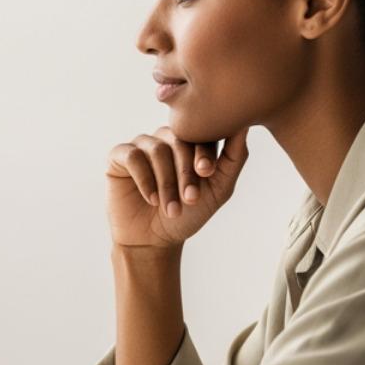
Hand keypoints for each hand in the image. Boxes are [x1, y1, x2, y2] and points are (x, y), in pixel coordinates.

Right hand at [105, 127, 249, 248]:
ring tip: (171, 209)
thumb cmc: (188, 214)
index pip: (201, 133)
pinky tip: (151, 199)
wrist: (154, 240)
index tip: (206, 174)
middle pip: (179, 140)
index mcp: (191, 141)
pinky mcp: (120, 155)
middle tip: (190, 198)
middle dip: (186, 171)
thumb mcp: (219, 188)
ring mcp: (143, 145)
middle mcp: (167, 138)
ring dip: (166, 183)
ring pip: (157, 150)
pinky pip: (133, 156)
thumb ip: (234, 157)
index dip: (204, 152)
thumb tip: (244, 124)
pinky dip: (144, 179)